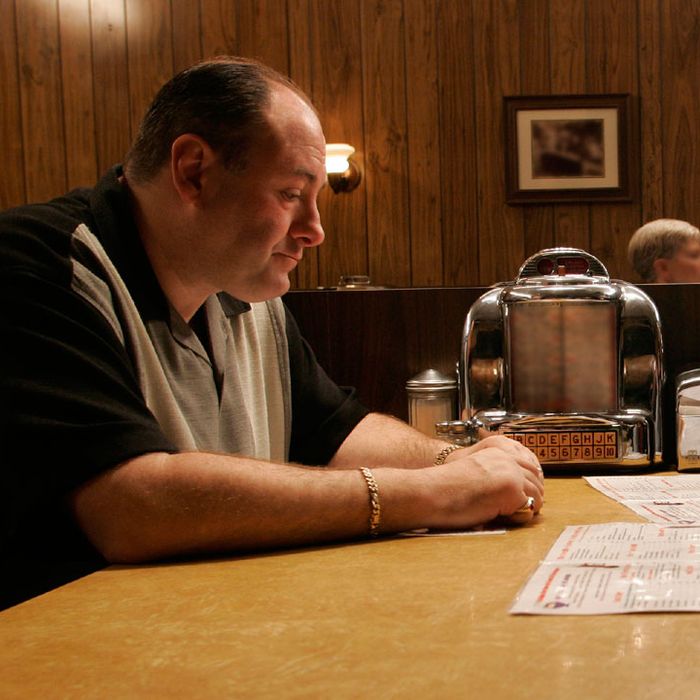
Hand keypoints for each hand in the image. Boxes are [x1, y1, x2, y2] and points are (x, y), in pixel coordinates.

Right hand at [425, 438, 543, 528]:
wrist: (434, 491)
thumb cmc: (447, 487)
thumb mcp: (474, 471)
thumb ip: (494, 475)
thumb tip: (515, 493)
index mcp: (496, 451)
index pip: (528, 464)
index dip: (532, 481)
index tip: (530, 494)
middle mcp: (506, 458)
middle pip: (536, 478)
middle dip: (535, 493)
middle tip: (528, 508)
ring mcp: (511, 473)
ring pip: (536, 493)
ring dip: (530, 505)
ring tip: (515, 514)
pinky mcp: (512, 489)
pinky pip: (531, 507)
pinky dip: (524, 515)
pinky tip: (509, 517)